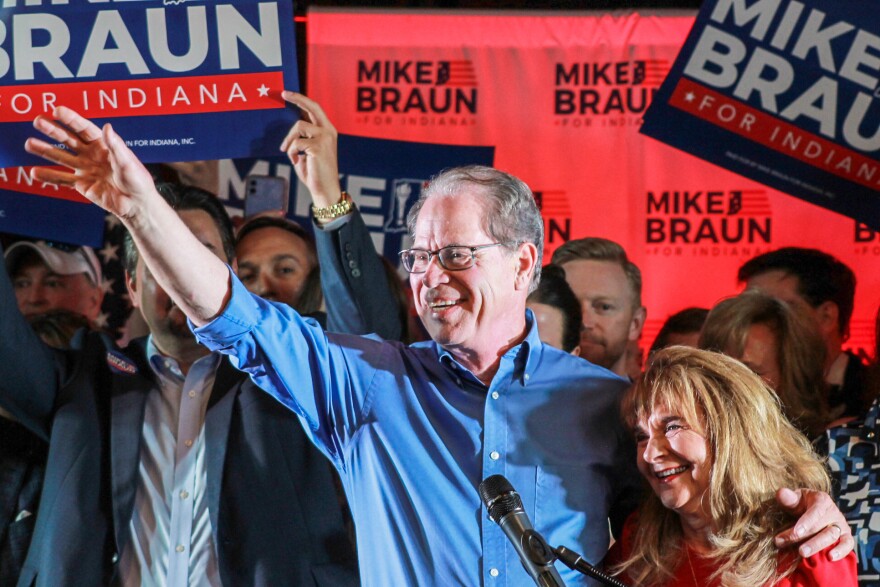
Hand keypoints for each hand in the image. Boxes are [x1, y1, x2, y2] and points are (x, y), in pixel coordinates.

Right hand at [24, 107, 155, 219]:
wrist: (137, 205)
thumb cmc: (138, 181)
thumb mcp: (128, 162)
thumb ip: (115, 145)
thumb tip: (107, 127)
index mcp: (104, 146)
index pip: (84, 129)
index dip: (71, 119)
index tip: (57, 110)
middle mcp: (92, 155)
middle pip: (69, 140)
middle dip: (54, 131)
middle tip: (38, 121)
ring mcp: (86, 169)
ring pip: (62, 158)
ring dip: (45, 151)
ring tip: (29, 143)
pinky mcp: (83, 185)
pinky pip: (63, 180)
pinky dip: (49, 177)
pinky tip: (34, 172)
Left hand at [279, 91, 342, 208]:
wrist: (324, 189)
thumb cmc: (315, 172)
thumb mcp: (307, 152)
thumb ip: (302, 139)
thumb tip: (291, 128)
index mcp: (328, 131)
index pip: (315, 109)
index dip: (302, 100)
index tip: (288, 94)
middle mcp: (329, 131)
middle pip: (312, 106)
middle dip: (297, 98)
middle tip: (283, 94)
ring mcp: (325, 138)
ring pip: (299, 126)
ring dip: (289, 139)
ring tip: (289, 152)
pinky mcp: (318, 147)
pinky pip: (296, 143)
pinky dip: (292, 152)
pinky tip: (296, 161)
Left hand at [774, 487, 853, 559]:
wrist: (813, 508)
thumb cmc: (801, 504)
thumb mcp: (794, 499)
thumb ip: (788, 498)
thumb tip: (781, 493)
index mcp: (821, 500)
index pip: (815, 511)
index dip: (806, 522)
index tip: (796, 532)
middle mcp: (833, 512)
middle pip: (821, 527)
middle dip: (807, 538)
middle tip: (796, 549)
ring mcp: (841, 525)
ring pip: (832, 536)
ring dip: (817, 546)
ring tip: (803, 553)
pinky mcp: (846, 536)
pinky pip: (847, 544)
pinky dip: (841, 551)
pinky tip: (830, 558)